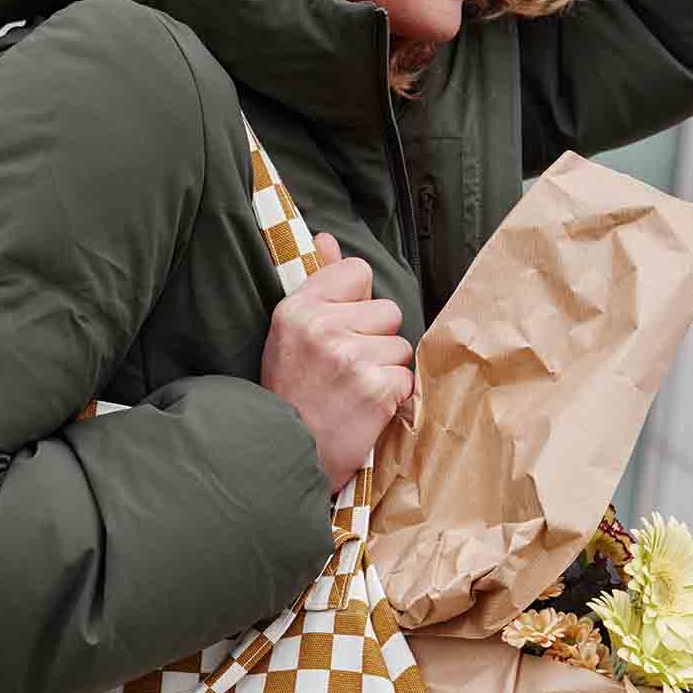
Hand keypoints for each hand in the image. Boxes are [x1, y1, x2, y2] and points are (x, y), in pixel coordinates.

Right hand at [261, 233, 413, 492]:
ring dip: (384, 369)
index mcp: (299, 308)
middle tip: (344, 368)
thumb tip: (326, 239)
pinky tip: (364, 407)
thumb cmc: (290, 393)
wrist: (287, 452)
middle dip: (374, 338)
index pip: (357, 271)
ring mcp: (351, 358)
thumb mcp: (290, 334)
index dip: (356, 301)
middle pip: (387, 310)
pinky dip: (391, 397)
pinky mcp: (375, 388)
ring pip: (400, 345)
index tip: (340, 328)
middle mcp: (324, 327)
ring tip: (353, 390)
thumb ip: (317, 284)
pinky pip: (406, 377)